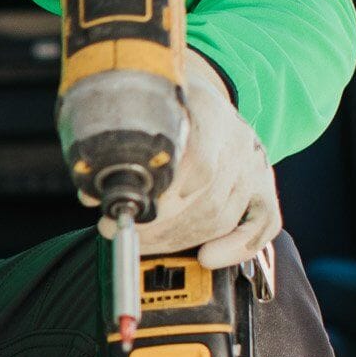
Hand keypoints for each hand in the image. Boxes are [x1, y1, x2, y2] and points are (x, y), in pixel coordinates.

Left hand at [102, 50, 279, 266]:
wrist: (200, 98)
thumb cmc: (163, 107)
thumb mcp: (136, 108)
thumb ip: (115, 146)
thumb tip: (91, 195)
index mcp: (207, 115)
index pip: (196, 163)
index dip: (162, 198)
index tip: (125, 214)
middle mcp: (237, 143)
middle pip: (205, 200)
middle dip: (156, 227)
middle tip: (117, 232)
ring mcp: (253, 167)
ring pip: (221, 218)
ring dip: (176, 240)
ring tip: (141, 241)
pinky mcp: (264, 188)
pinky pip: (263, 224)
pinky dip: (238, 247)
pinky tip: (208, 258)